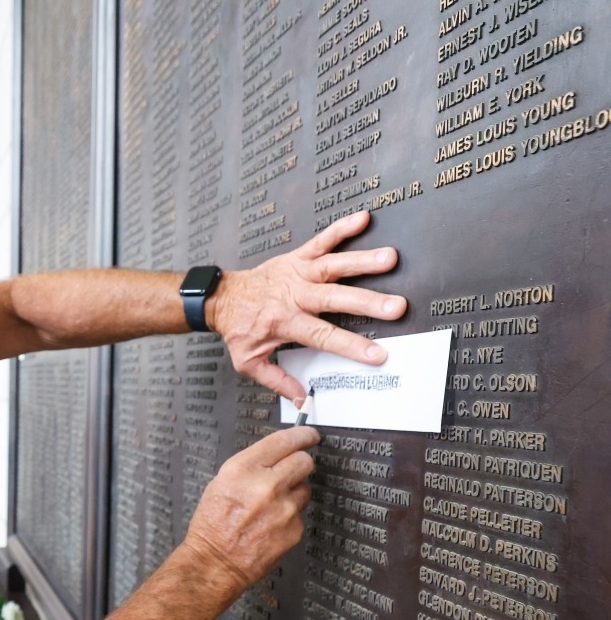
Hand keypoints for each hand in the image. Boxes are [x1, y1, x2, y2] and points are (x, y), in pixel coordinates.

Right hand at [182, 427, 316, 594]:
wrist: (214, 562)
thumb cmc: (212, 525)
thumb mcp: (221, 482)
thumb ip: (251, 467)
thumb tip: (276, 458)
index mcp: (244, 469)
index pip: (284, 441)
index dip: (302, 435)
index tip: (310, 434)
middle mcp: (266, 485)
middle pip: (304, 461)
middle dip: (300, 463)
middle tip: (292, 470)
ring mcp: (284, 509)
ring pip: (305, 488)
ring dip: (294, 492)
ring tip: (272, 506)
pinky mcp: (295, 529)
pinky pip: (300, 514)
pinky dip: (289, 517)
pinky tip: (271, 524)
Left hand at [208, 210, 406, 402]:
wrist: (222, 296)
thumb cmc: (239, 328)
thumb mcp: (249, 361)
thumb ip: (277, 381)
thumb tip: (302, 401)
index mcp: (284, 321)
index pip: (322, 336)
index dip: (350, 346)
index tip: (377, 355)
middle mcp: (293, 295)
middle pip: (334, 299)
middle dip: (366, 302)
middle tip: (397, 306)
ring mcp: (297, 272)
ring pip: (332, 265)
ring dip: (361, 261)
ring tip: (390, 258)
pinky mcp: (297, 256)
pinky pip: (321, 240)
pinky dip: (341, 228)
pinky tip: (363, 218)